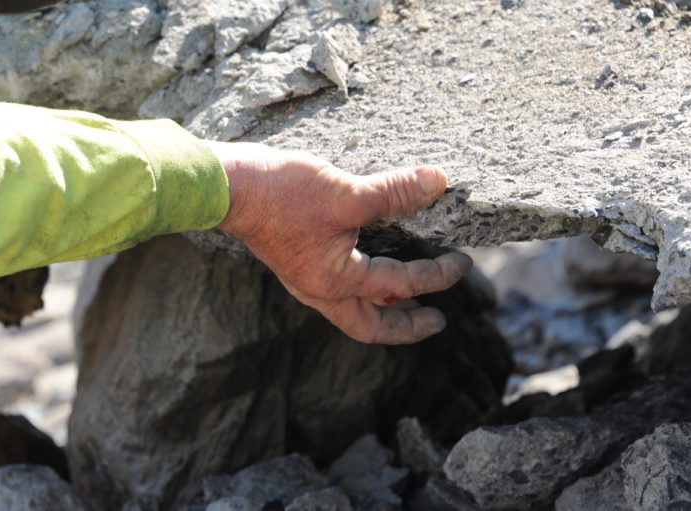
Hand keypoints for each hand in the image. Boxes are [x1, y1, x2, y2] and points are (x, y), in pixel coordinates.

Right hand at [206, 141, 472, 344]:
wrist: (228, 187)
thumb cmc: (282, 194)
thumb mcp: (346, 192)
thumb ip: (394, 191)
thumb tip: (438, 181)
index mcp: (336, 282)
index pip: (400, 284)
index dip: (436, 275)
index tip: (462, 263)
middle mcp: (320, 291)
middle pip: (370, 326)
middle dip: (406, 327)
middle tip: (437, 320)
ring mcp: (306, 280)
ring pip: (352, 311)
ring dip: (384, 311)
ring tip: (409, 302)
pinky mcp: (297, 264)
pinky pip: (339, 291)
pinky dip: (363, 290)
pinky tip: (371, 269)